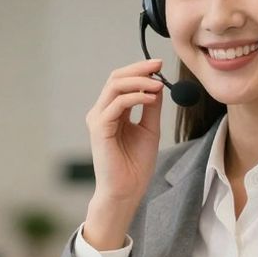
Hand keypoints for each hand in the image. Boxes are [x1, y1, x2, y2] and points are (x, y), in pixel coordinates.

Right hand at [83, 59, 164, 248]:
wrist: (127, 190)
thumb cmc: (136, 165)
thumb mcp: (149, 130)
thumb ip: (150, 108)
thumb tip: (156, 85)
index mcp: (112, 112)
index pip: (122, 81)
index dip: (140, 70)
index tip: (159, 66)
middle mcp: (101, 112)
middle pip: (116, 78)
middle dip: (138, 69)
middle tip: (158, 66)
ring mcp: (98, 119)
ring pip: (115, 86)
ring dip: (139, 81)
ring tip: (157, 84)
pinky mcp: (99, 128)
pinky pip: (117, 103)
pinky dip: (136, 97)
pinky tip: (151, 98)